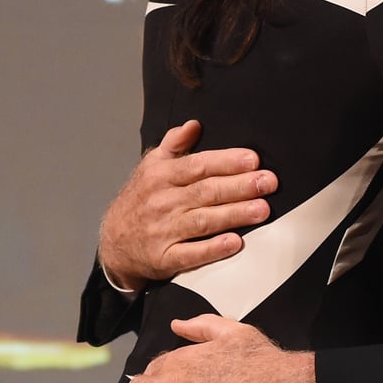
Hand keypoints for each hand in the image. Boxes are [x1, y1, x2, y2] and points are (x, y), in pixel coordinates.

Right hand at [98, 121, 276, 289]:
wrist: (114, 242)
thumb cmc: (140, 200)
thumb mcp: (151, 167)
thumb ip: (173, 145)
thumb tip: (194, 125)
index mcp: (161, 176)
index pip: (198, 165)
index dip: (226, 162)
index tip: (252, 160)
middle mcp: (162, 202)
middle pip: (205, 191)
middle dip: (240, 186)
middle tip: (268, 182)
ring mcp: (163, 231)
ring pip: (203, 220)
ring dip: (234, 214)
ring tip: (261, 209)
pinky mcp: (164, 257)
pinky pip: (191, 254)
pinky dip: (213, 249)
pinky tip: (234, 243)